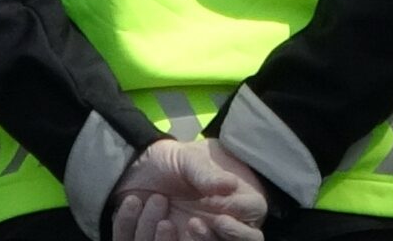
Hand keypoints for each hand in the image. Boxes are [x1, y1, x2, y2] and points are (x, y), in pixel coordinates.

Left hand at [109, 139, 266, 240]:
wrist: (137, 173)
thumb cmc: (173, 161)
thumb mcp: (189, 160)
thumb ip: (207, 174)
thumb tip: (231, 185)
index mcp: (236, 195)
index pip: (255, 209)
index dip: (240, 208)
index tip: (215, 201)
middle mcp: (228, 220)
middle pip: (250, 238)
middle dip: (234, 234)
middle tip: (211, 220)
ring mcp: (209, 234)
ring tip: (190, 223)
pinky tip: (169, 227)